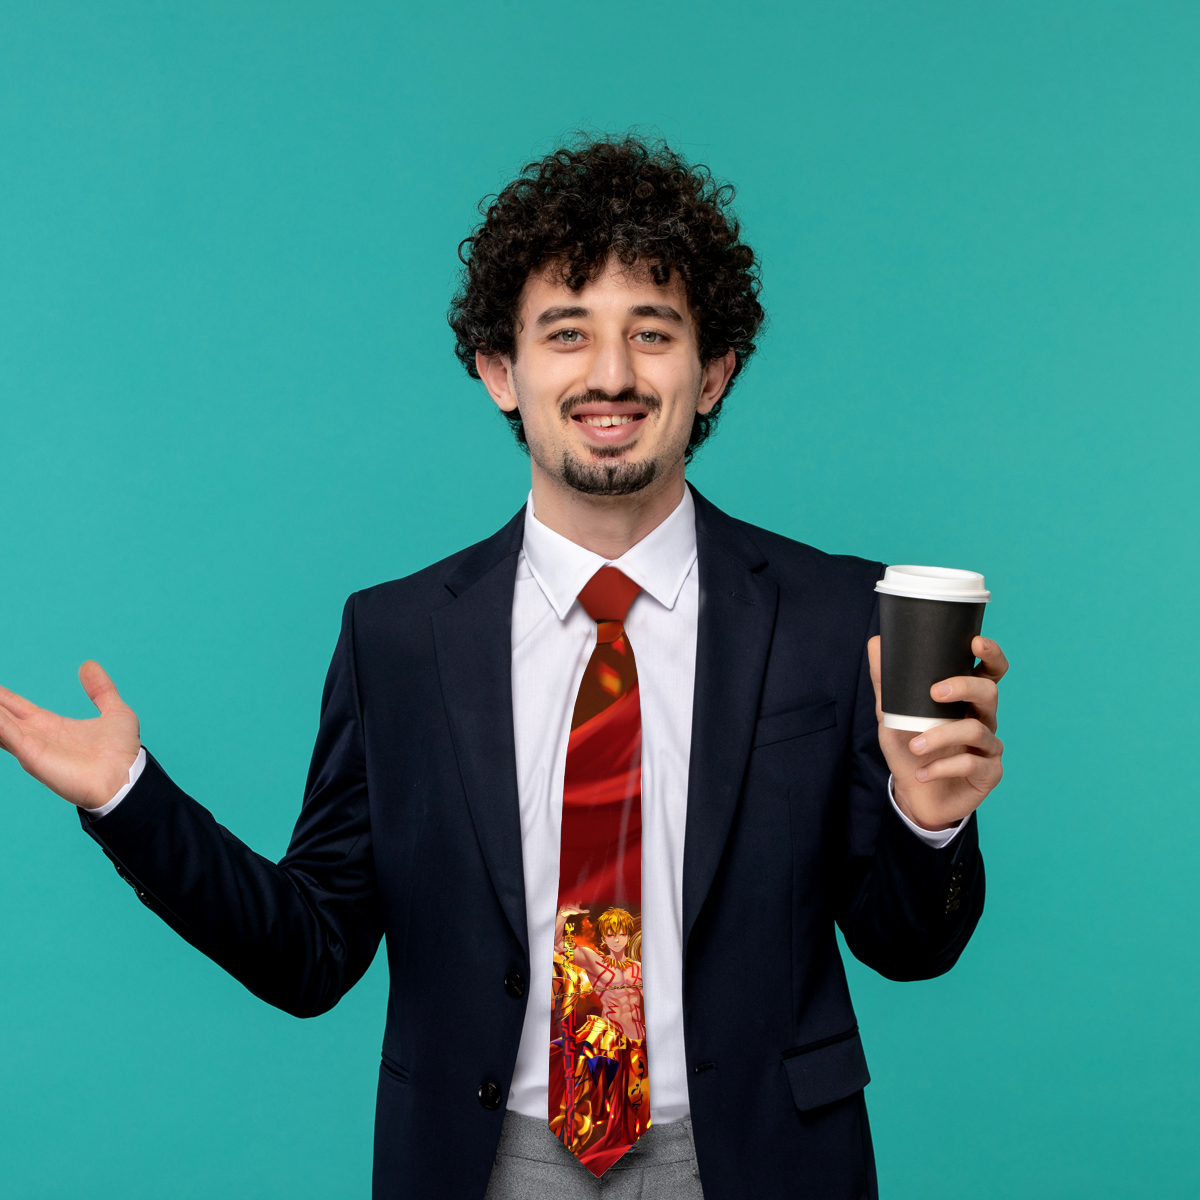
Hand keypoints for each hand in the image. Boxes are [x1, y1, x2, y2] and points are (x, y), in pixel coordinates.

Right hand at [0, 662, 141, 809]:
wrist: (126, 778)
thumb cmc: (122, 753)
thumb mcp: (114, 712)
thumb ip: (101, 689)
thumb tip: (88, 665)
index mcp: (51, 726)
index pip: (16, 707)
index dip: (1, 696)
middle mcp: (36, 737)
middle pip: (1, 715)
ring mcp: (32, 747)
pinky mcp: (32, 757)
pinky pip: (6, 735)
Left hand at [867, 635, 1007, 831]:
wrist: (914, 796)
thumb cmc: (909, 750)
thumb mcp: (892, 716)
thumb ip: (886, 682)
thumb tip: (876, 642)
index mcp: (965, 700)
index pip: (989, 671)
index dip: (991, 655)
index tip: (975, 642)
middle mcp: (982, 718)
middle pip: (989, 692)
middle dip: (964, 687)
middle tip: (934, 692)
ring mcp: (989, 746)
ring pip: (976, 730)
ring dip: (941, 736)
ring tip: (915, 746)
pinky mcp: (989, 773)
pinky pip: (972, 764)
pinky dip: (943, 767)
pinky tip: (923, 773)